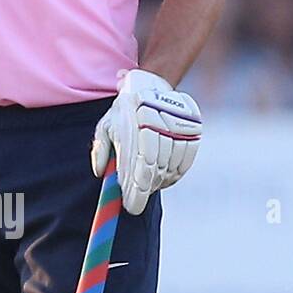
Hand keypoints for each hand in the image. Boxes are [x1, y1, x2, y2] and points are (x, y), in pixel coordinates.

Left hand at [90, 69, 201, 214]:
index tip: (131, 206)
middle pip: (155, 170)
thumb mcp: (106, 126)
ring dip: (159, 182)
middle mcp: (158, 127)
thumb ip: (101, 149)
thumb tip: (100, 173)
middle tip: (136, 200)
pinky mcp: (193, 130)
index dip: (136, 190)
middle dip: (145, 189)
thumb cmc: (123, 112)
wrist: (152, 86)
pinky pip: (185, 162)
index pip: (138, 166)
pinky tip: (164, 179)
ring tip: (148, 187)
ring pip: (171, 168)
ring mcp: (178, 128)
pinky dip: (175, 175)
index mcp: (134, 126)